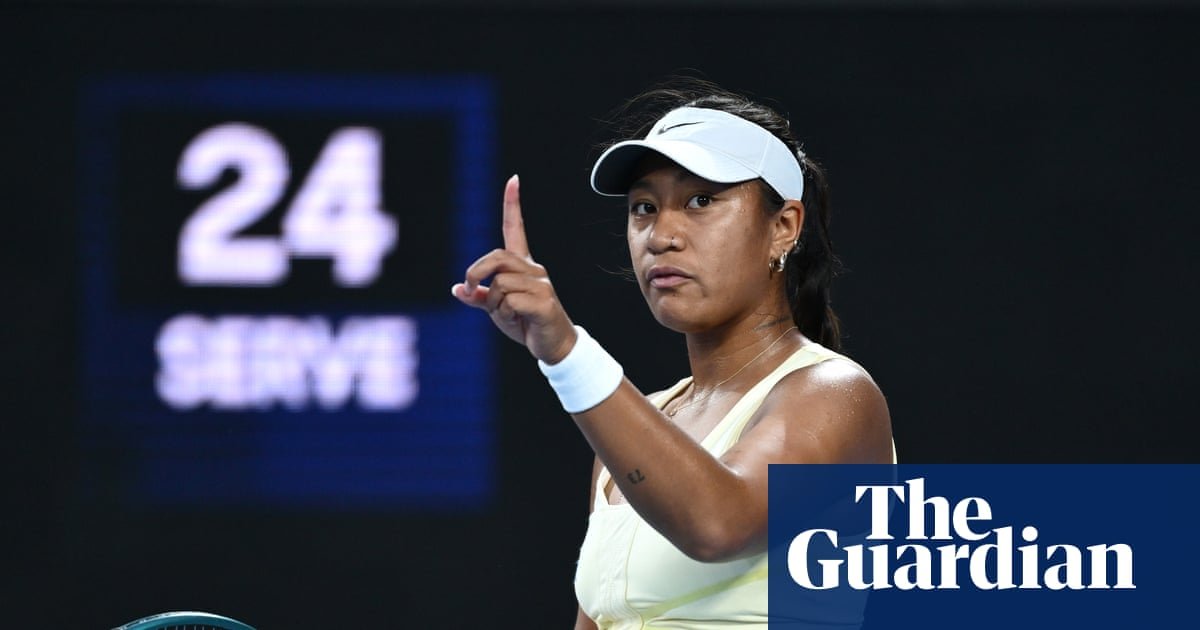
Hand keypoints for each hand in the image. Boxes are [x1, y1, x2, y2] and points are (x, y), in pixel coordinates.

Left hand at [451, 175, 577, 363]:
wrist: (554, 346)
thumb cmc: (526, 323)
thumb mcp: (498, 309)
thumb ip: (480, 297)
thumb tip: (457, 289)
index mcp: (522, 266)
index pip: (515, 229)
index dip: (512, 204)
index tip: (513, 180)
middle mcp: (533, 269)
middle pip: (497, 257)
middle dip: (476, 273)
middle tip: (470, 290)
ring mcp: (541, 284)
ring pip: (500, 283)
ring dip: (493, 303)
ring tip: (507, 314)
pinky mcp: (544, 301)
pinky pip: (510, 300)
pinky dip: (504, 313)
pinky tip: (517, 320)